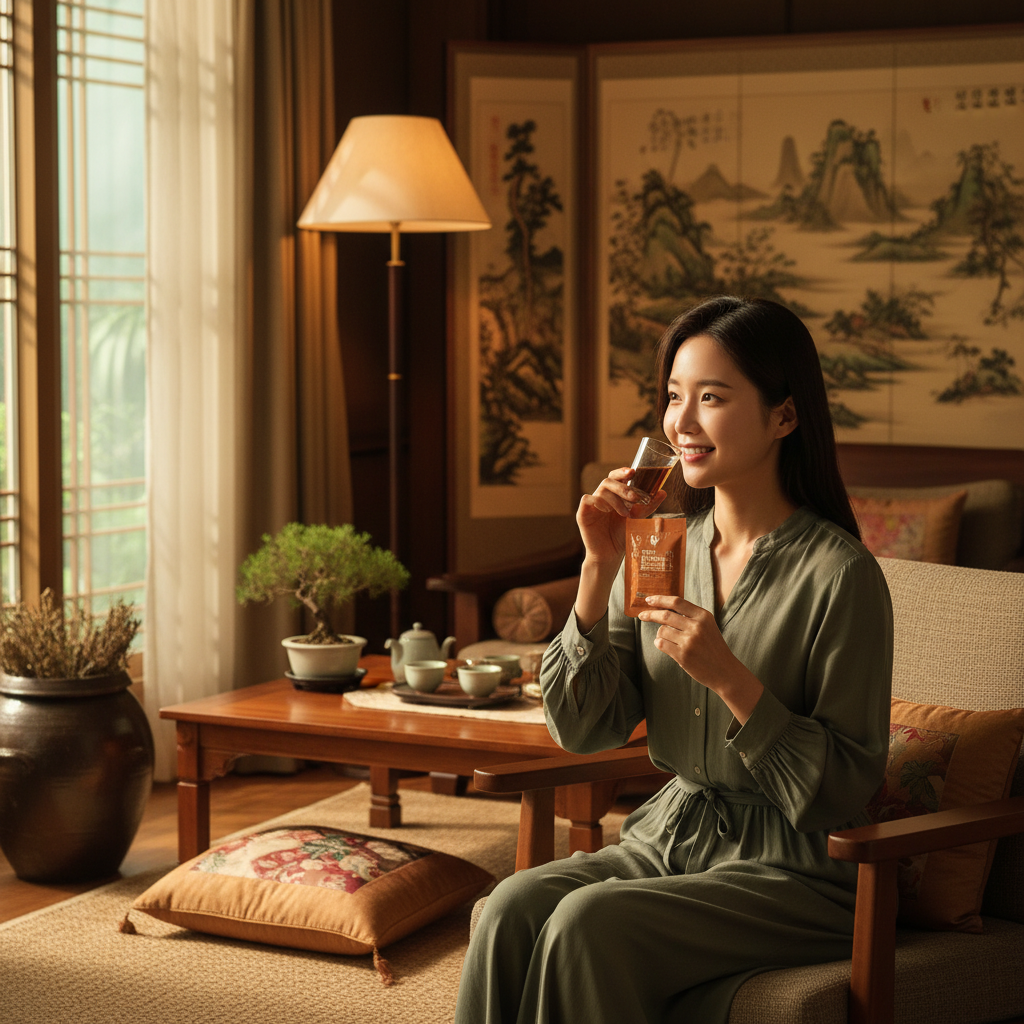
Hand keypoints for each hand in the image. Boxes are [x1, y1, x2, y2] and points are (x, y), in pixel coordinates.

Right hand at [576, 467, 665, 566]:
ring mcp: (592, 505)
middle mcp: (602, 498)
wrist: (610, 555)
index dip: (622, 472)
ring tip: (625, 513)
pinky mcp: (583, 513)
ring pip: (601, 490)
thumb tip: (663, 492)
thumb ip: (648, 506)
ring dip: (615, 499)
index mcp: (614, 496)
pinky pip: (587, 499)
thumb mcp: (638, 519)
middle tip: (634, 498)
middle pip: (608, 481)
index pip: (616, 477)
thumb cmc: (622, 536)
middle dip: (623, 487)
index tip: (633, 472)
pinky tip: (607, 511)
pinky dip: (598, 501)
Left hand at [639, 595, 763, 723]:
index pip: (676, 601)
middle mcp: (696, 626)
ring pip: (662, 630)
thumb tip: (663, 607)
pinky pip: (661, 644)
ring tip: (670, 640)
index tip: (648, 600)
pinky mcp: (683, 655)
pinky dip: (660, 643)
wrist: (725, 671)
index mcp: (703, 616)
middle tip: (642, 615)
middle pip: (665, 614)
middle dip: (650, 614)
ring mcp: (689, 641)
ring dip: (660, 634)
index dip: (660, 599)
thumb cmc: (713, 647)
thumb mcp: (707, 626)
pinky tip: (666, 646)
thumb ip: (689, 616)